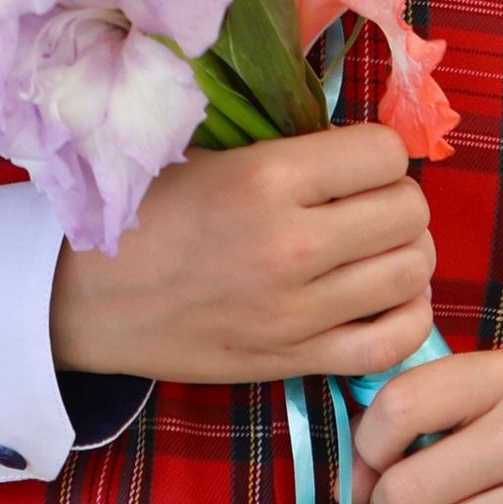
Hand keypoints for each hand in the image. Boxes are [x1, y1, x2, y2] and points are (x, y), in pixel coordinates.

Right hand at [50, 124, 432, 386]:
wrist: (90, 301)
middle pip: (409, 210)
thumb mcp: (205, 155)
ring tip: (376, 246)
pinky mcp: (297, 360)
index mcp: (265, 179)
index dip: (378, 152)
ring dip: (406, 251)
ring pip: (412, 270)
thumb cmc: (146, 216)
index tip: (355, 162)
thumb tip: (356, 143)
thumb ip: (283, 146)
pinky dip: (408, 316)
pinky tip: (389, 296)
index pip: (385, 153)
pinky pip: (393, 342)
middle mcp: (292, 245)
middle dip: (397, 198)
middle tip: (367, 203)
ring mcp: (299, 311)